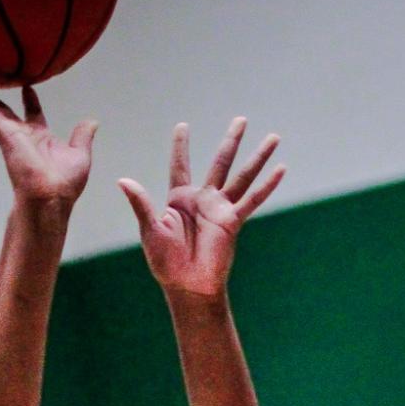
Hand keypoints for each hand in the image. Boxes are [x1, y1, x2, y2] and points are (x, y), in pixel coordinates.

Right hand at [0, 80, 94, 205]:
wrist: (51, 199)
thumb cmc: (65, 185)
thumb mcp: (79, 155)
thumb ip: (82, 137)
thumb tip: (91, 122)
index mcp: (40, 138)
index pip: (32, 113)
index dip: (30, 98)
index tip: (27, 84)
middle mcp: (22, 135)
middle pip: (3, 108)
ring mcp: (10, 134)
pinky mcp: (3, 135)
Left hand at [120, 116, 283, 298]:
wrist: (187, 285)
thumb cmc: (166, 262)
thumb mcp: (150, 229)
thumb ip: (141, 203)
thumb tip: (123, 180)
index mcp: (179, 200)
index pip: (180, 166)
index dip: (181, 146)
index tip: (182, 126)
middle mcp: (203, 200)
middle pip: (220, 162)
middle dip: (231, 141)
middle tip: (241, 119)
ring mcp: (220, 209)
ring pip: (242, 176)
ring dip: (258, 157)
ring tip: (274, 137)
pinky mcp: (233, 221)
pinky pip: (252, 200)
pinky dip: (267, 186)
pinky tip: (281, 169)